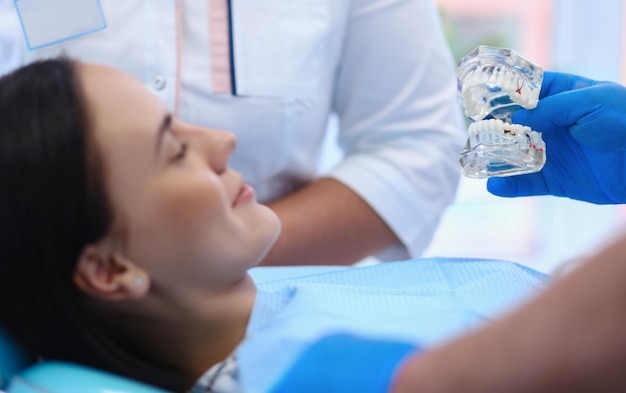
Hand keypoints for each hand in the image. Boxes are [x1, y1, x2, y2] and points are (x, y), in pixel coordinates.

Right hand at [487, 71, 625, 203]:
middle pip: (515, 124)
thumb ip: (552, 107)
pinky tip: (493, 186)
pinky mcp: (556, 180)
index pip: (529, 91)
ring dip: (495, 158)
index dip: (506, 93)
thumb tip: (517, 118)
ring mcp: (554, 153)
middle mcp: (555, 124)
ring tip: (474, 160)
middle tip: (473, 131)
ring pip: (515, 155)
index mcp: (565, 97)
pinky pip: (527, 184)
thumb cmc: (625, 121)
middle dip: (494, 127)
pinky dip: (510, 186)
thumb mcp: (591, 102)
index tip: (482, 96)